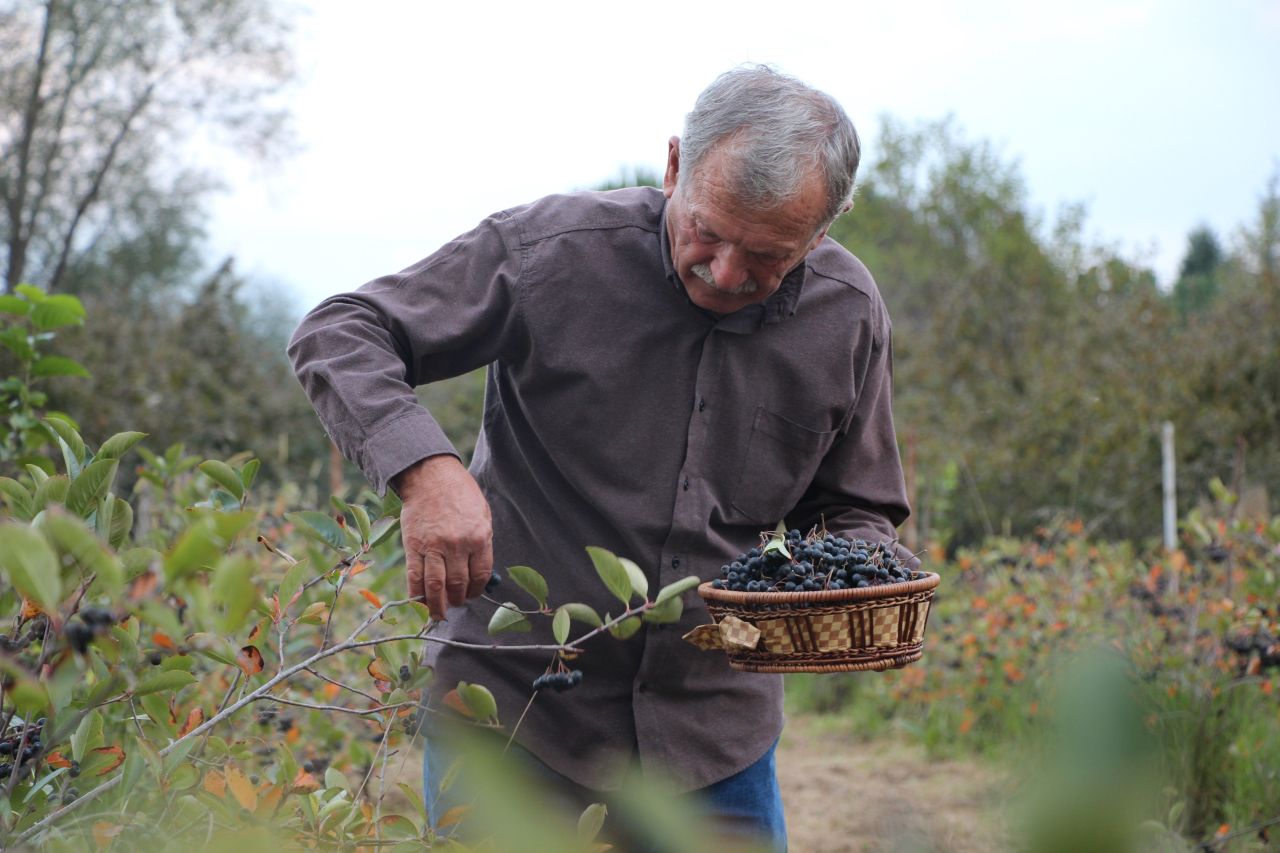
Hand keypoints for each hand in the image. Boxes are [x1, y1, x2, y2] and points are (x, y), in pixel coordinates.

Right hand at [392, 455, 492, 619]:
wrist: (431, 476)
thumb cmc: (460, 493)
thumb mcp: (482, 513)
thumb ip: (483, 541)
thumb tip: (482, 571)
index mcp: (479, 537)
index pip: (480, 575)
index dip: (476, 590)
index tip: (472, 594)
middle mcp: (457, 544)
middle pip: (459, 584)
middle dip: (458, 599)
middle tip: (456, 603)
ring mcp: (434, 546)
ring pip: (437, 586)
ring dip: (438, 605)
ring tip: (439, 613)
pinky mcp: (413, 545)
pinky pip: (415, 576)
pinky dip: (417, 594)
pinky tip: (420, 602)